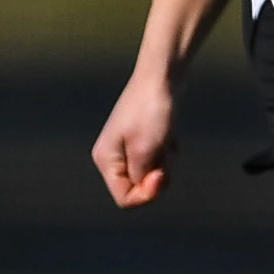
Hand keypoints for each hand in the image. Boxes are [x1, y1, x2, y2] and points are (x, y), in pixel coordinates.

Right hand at [92, 71, 176, 207]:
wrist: (162, 75)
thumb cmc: (151, 110)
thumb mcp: (145, 151)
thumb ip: (141, 178)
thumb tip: (143, 188)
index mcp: (105, 160)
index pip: (124, 198)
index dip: (146, 193)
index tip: (160, 173)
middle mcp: (112, 156)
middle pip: (138, 187)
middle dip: (157, 176)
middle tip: (164, 152)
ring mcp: (127, 146)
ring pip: (151, 174)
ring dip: (165, 162)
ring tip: (166, 139)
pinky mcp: (142, 138)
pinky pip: (158, 159)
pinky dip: (167, 151)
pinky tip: (168, 133)